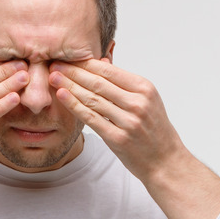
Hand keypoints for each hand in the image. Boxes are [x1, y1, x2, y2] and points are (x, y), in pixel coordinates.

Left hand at [49, 58, 219, 218]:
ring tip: (53, 78)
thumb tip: (101, 63)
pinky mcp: (119, 139)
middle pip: (98, 83)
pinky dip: (75, 105)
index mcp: (144, 88)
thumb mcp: (147, 100)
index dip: (85, 63)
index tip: (68, 57)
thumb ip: (124, 84)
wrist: (166, 161)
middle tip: (54, 64)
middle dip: (73, 72)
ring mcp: (128, 121)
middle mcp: (138, 103)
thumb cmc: (155, 130)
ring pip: (92, 99)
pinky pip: (92, 118)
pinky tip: (62, 96)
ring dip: (69, 86)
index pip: (108, 71)